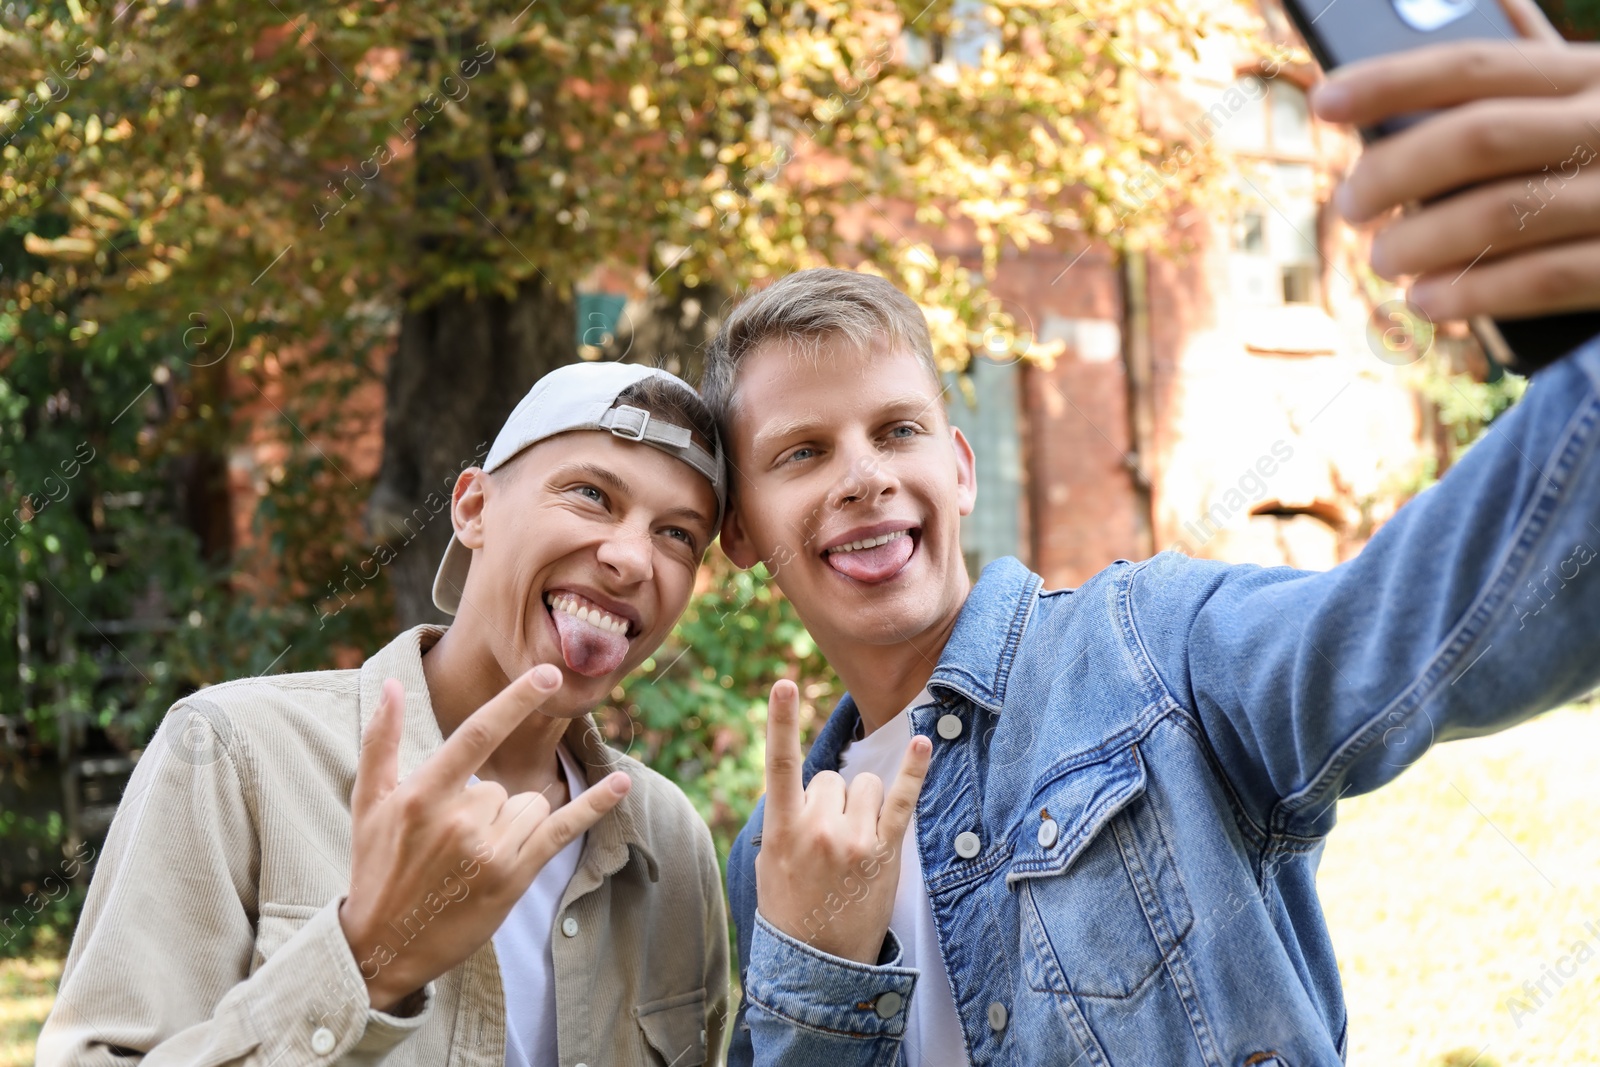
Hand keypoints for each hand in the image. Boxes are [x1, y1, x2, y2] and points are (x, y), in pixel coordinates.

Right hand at [338, 667, 630, 1011]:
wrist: (384, 944)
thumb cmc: (376, 866)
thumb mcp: (369, 802)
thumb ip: (381, 739)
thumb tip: (390, 683)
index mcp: (423, 795)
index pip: (477, 735)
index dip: (515, 701)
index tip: (548, 673)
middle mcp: (459, 821)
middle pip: (505, 783)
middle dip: (487, 806)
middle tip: (451, 842)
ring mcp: (489, 851)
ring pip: (530, 805)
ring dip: (511, 824)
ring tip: (470, 857)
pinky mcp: (514, 877)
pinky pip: (562, 829)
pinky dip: (594, 806)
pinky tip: (621, 783)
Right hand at [753, 679, 930, 963]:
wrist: (817, 961)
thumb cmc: (790, 905)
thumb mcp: (771, 860)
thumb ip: (787, 818)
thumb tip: (813, 786)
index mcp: (783, 830)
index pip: (780, 765)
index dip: (780, 722)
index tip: (785, 683)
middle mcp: (819, 830)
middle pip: (830, 779)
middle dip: (829, 800)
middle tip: (824, 844)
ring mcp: (854, 841)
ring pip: (862, 785)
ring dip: (859, 804)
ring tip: (850, 845)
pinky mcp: (884, 851)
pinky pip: (900, 800)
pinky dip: (914, 771)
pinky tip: (924, 744)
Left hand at [1310, 0, 1599, 320]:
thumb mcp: (1590, 97)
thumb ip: (1530, 70)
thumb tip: (1462, 11)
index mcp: (1591, 74)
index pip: (1474, 67)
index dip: (1390, 81)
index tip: (1323, 101)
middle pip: (1477, 138)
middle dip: (1393, 173)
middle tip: (1348, 205)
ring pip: (1500, 214)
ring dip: (1420, 242)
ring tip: (1382, 259)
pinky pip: (1540, 280)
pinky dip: (1471, 293)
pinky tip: (1427, 300)